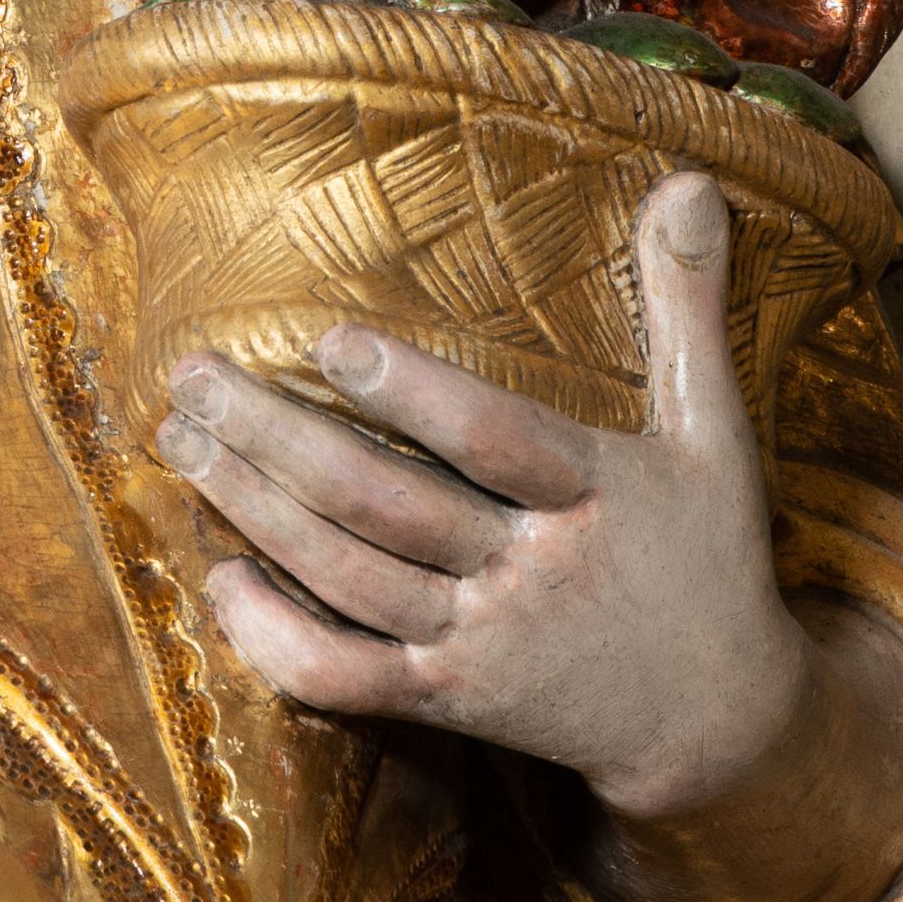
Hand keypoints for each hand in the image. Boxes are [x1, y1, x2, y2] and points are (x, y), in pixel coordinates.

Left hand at [156, 168, 902, 901]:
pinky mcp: (448, 700)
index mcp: (592, 497)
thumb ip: (688, 305)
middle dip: (278, 441)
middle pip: (388, 506)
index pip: (493, 440)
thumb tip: (691, 179)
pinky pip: (347, 677)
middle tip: (191, 377)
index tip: (328, 342)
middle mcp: (530, 573)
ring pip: (350, 579)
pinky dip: (276, 638)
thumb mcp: (713, 432)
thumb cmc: (709, 557)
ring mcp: (482, 645)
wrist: (720, 722)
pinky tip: (220, 576)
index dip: (412, 396)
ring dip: (255, 511)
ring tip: (182, 440)